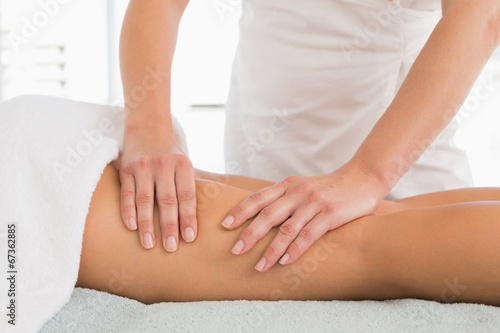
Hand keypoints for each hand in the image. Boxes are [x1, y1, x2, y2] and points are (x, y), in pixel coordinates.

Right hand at [119, 120, 196, 250]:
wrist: (147, 125)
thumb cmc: (170, 152)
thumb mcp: (184, 164)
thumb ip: (187, 186)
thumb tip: (194, 220)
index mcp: (182, 165)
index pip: (187, 196)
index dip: (189, 217)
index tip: (190, 238)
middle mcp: (163, 165)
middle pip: (168, 200)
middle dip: (170, 226)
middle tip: (171, 247)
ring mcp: (144, 167)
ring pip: (146, 200)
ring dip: (147, 224)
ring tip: (149, 244)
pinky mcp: (127, 169)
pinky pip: (127, 193)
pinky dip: (128, 210)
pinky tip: (131, 226)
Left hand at [221, 160, 386, 271]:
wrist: (362, 178)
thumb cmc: (330, 187)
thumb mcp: (303, 187)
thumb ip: (285, 198)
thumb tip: (261, 217)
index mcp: (288, 185)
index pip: (258, 198)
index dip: (240, 211)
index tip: (225, 225)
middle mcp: (298, 192)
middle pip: (268, 215)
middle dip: (249, 234)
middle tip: (235, 250)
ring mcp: (314, 203)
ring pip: (286, 229)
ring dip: (271, 250)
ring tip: (258, 266)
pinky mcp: (329, 214)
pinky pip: (308, 235)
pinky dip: (295, 249)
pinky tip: (285, 262)